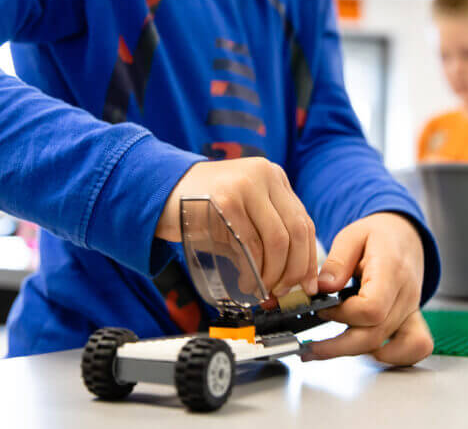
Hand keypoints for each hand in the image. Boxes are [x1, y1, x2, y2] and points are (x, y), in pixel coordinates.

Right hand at [157, 157, 318, 296]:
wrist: (158, 191)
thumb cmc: (202, 208)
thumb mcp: (243, 214)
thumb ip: (268, 235)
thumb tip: (293, 276)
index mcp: (274, 177)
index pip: (304, 222)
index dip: (309, 258)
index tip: (307, 284)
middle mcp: (265, 175)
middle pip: (296, 232)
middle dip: (294, 270)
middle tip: (283, 292)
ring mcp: (245, 185)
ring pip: (277, 240)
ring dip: (272, 274)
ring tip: (261, 289)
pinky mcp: (226, 200)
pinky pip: (250, 245)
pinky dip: (253, 271)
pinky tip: (246, 282)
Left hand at [309, 213, 432, 365]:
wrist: (404, 236)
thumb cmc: (378, 236)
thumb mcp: (352, 236)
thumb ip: (337, 262)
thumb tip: (322, 287)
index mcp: (391, 270)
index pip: (372, 308)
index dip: (343, 314)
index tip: (322, 309)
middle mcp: (405, 294)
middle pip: (376, 334)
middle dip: (338, 345)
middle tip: (310, 347)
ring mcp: (411, 310)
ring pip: (389, 346)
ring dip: (355, 353)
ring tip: (324, 351)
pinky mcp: (413, 320)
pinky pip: (415, 348)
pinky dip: (392, 357)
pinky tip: (365, 351)